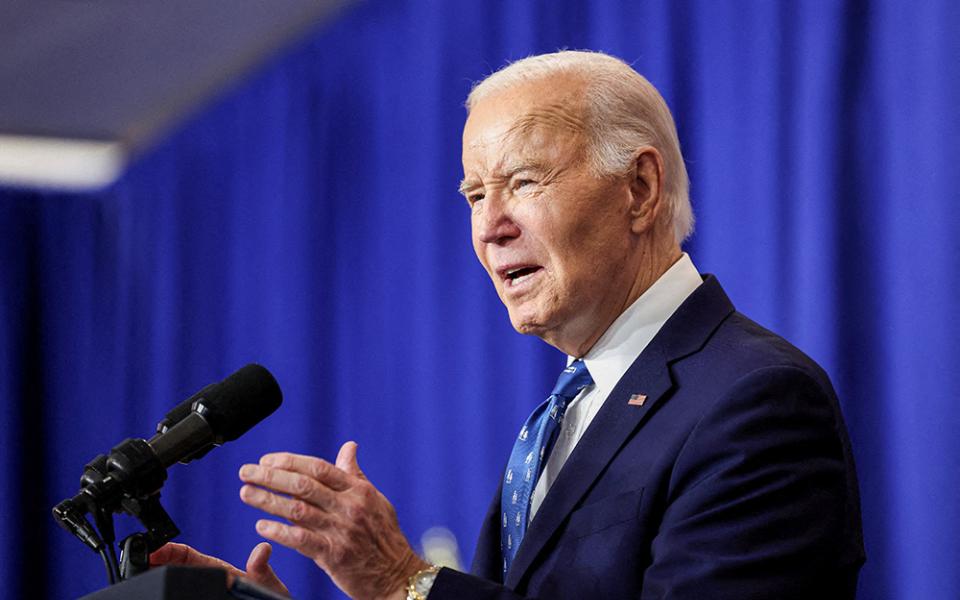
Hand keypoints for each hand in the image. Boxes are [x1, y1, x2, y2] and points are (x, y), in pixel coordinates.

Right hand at [150, 541, 289, 596]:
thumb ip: (261, 568)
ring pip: (175, 585)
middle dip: (154, 564)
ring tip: (142, 576)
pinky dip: (169, 595)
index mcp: (218, 569)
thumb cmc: (269, 599)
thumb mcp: (266, 583)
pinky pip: (181, 597)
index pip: (187, 555)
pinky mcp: (203, 599)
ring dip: (158, 577)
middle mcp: (207, 581)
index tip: (153, 549)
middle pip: (172, 569)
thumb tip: (263, 549)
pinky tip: (161, 594)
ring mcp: (204, 592)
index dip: (168, 550)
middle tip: (139, 564)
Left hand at [239, 441, 428, 599]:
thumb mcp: (375, 499)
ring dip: (268, 500)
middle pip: (303, 484)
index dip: (290, 461)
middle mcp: (349, 506)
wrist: (397, 574)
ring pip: (298, 509)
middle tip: (246, 471)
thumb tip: (349, 447)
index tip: (267, 459)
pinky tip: (261, 526)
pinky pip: (301, 539)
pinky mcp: (334, 554)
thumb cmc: (384, 536)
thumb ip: (355, 474)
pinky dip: (279, 531)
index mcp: (358, 490)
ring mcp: (341, 530)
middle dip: (271, 476)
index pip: (318, 468)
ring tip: (246, 493)